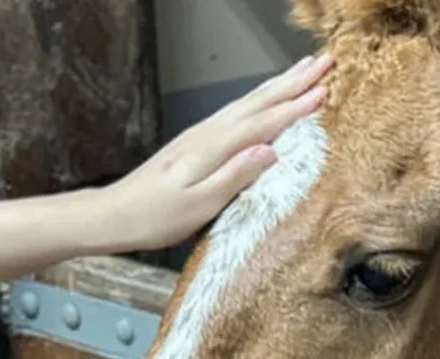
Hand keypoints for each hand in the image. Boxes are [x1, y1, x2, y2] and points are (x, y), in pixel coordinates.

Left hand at [99, 51, 336, 252]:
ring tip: (303, 69)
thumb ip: (235, 176)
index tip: (326, 90)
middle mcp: (209, 133)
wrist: (113, 214)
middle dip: (294, 81)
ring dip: (279, 84)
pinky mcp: (198, 141)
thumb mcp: (199, 204)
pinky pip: (238, 111)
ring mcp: (202, 134)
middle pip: (259, 100)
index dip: (297, 106)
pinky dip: (260, 99)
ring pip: (249, 101)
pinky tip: (266, 98)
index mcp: (213, 147)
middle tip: (325, 61)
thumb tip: (270, 151)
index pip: (264, 122)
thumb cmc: (156, 216)